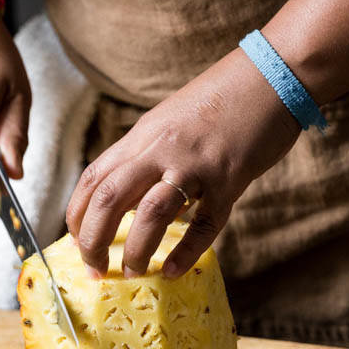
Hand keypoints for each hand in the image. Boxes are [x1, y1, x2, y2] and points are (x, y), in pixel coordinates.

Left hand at [66, 48, 300, 278]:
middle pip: (108, 199)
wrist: (271, 75)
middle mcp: (160, 149)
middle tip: (95, 268)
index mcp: (143, 135)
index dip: (77, 215)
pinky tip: (172, 271)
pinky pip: (203, 223)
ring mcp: (194, 164)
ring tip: (132, 273)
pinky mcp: (229, 179)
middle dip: (93, 241)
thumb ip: (147, 154)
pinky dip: (185, 252)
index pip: (93, 179)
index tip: (76, 242)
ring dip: (135, 250)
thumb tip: (126, 195)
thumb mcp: (171, 121)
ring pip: (149, 214)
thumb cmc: (223, 98)